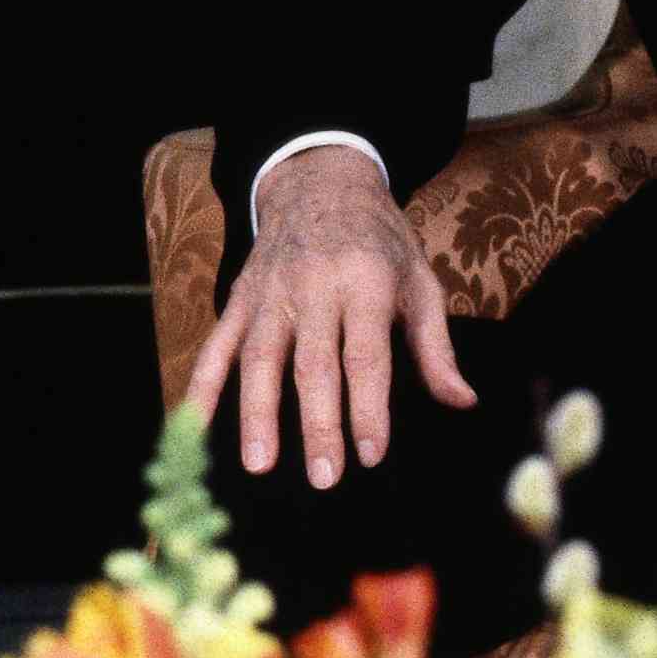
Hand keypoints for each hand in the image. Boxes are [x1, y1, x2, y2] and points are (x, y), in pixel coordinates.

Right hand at [181, 146, 477, 487]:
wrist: (319, 180)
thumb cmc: (379, 240)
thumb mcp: (419, 280)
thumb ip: (435, 346)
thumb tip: (462, 401)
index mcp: (365, 281)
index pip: (366, 354)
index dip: (368, 407)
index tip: (371, 454)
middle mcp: (314, 286)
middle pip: (312, 364)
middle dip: (317, 424)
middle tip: (324, 477)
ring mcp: (270, 292)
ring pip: (260, 358)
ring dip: (257, 413)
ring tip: (258, 464)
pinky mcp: (240, 297)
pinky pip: (218, 344)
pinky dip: (202, 385)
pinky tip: (194, 425)